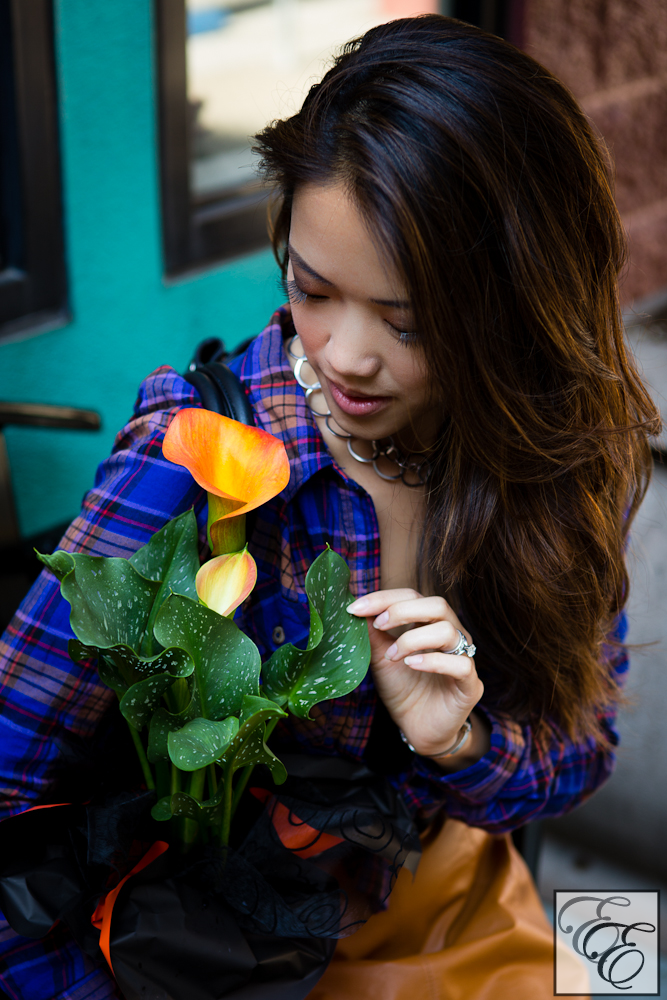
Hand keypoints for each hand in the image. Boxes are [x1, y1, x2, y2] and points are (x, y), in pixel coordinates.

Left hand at [347, 589, 484, 760]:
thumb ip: (373, 633)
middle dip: (402, 611)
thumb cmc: (402, 688)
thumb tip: (356, 607)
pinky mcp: (470, 684)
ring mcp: (464, 657)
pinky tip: (411, 665)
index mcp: (430, 623)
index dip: (384, 598)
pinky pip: (461, 664)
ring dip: (413, 640)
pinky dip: (433, 662)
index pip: (412, 596)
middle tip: (377, 625)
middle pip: (437, 605)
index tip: (355, 608)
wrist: (415, 728)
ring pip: (448, 631)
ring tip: (392, 656)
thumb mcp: (381, 657)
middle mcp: (452, 634)